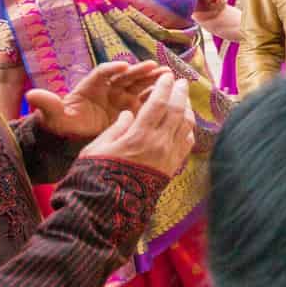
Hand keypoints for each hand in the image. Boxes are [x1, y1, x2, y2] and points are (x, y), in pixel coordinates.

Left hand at [25, 61, 164, 140]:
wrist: (71, 139)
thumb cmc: (62, 125)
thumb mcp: (54, 116)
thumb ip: (48, 104)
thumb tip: (32, 95)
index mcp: (90, 86)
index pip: (102, 73)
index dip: (112, 69)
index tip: (123, 67)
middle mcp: (108, 89)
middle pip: (125, 76)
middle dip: (139, 71)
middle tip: (154, 66)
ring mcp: (121, 99)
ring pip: (139, 85)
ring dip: (152, 79)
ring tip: (168, 74)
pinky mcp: (130, 110)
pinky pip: (145, 100)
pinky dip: (157, 95)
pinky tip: (171, 93)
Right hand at [79, 73, 194, 177]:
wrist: (108, 210)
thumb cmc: (96, 176)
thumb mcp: (97, 148)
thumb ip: (116, 127)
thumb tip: (128, 112)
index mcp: (139, 135)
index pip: (158, 103)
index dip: (164, 87)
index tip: (168, 76)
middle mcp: (159, 144)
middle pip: (176, 111)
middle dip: (180, 93)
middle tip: (181, 81)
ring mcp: (169, 156)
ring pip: (185, 125)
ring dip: (187, 108)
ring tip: (184, 99)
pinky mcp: (172, 168)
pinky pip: (187, 143)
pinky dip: (189, 128)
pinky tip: (185, 123)